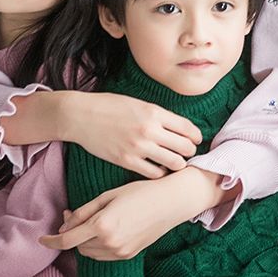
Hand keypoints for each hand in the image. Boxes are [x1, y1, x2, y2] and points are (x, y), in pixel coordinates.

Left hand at [40, 167, 227, 259]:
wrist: (171, 202)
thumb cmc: (140, 192)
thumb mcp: (108, 196)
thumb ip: (84, 212)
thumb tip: (65, 225)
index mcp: (102, 225)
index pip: (66, 240)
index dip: (50, 241)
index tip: (42, 239)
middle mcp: (109, 243)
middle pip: (77, 246)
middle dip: (72, 234)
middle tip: (74, 216)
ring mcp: (120, 252)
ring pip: (89, 252)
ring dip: (84, 241)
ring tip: (92, 222)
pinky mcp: (129, 255)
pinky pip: (104, 255)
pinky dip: (98, 246)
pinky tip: (105, 230)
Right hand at [69, 93, 201, 178]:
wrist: (81, 116)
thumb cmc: (110, 106)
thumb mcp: (139, 103)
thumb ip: (159, 115)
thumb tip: (180, 128)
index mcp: (154, 112)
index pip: (188, 128)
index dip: (196, 136)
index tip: (195, 140)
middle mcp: (150, 130)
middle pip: (185, 148)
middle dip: (189, 151)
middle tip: (186, 152)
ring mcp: (139, 147)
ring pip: (174, 163)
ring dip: (178, 164)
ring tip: (174, 162)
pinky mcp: (127, 161)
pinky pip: (154, 173)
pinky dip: (160, 172)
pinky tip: (157, 167)